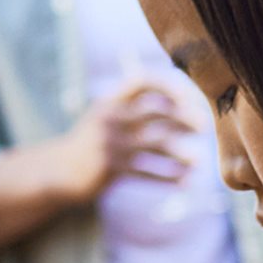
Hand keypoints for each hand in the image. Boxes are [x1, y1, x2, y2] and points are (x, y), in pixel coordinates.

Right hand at [50, 76, 195, 203]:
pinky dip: (170, 178)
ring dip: (182, 154)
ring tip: (198, 162)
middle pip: (157, 111)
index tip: (190, 98)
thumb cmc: (91, 143)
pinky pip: (148, 174)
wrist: (59, 171)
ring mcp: (111, 144)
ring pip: (157, 145)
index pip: (143, 81)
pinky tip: (185, 182)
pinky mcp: (111, 169)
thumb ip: (131, 103)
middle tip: (204, 127)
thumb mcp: (104, 116)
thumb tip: (173, 95)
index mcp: (110, 101)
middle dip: (184, 118)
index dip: (170, 86)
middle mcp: (111, 118)